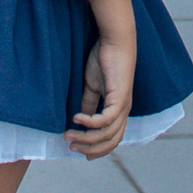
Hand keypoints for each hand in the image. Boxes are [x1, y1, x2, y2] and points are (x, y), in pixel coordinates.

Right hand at [66, 0, 136, 158]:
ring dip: (86, 139)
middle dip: (90, 149)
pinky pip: (106, 119)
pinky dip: (90, 123)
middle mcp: (123, 111)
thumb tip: (80, 121)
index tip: (79, 152)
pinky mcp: (120, 98)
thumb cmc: (105, 59)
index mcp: (118, 109)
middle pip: (111, 141)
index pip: (112, 138)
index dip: (97, 149)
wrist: (115, 40)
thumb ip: (89, 103)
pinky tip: (76, 118)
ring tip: (69, 136)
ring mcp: (123, 105)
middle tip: (71, 147)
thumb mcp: (93, 85)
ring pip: (108, 134)